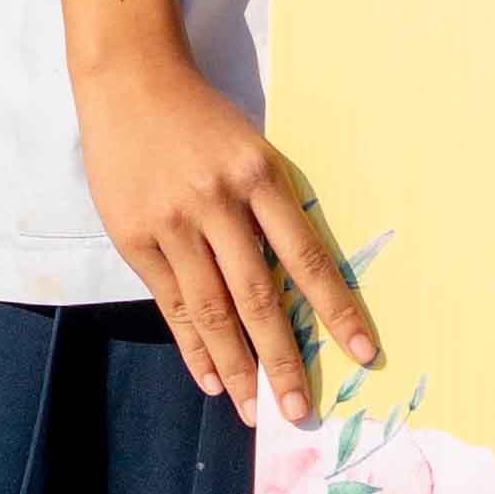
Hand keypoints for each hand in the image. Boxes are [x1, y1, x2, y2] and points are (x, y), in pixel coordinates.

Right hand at [73, 30, 378, 414]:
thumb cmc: (204, 119)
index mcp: (261, 174)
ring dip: (238, 367)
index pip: (308, 256)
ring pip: (211, 310)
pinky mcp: (135, 238)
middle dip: (283, 359)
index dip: (337, 309)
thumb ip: (271, 209)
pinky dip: (193, 346)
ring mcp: (173, 223)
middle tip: (302, 410)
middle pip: (258, 295)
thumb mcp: (252, 148)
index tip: (364, 352)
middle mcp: (218, 201)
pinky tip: (213, 380)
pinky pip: (170, 304)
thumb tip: (299, 282)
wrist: (131, 82)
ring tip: (258, 411)